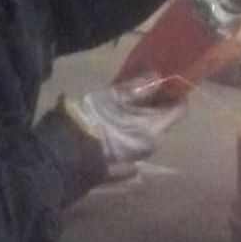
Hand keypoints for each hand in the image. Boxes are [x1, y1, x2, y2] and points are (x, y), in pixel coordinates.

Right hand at [62, 75, 185, 165]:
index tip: (168, 80)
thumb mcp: (113, 98)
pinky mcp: (117, 164)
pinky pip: (130, 143)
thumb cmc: (90, 121)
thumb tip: (158, 76)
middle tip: (146, 84)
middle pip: (161, 121)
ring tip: (128, 97)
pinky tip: (116, 119)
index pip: (179, 110)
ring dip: (140, 115)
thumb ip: (138, 88)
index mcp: (153, 130)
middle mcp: (149, 146)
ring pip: (145, 132)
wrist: (61, 155)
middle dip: (156, 102)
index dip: (176, 93)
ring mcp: (134, 158)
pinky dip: (128, 129)